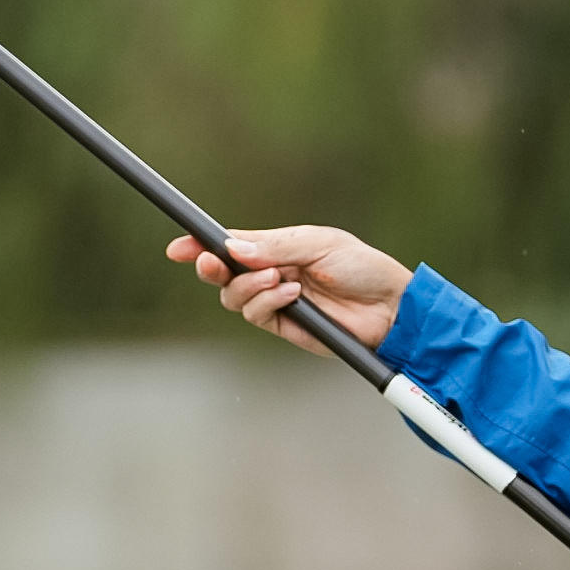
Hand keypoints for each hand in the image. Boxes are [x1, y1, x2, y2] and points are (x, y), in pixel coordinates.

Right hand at [164, 225, 412, 357]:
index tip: (179, 247)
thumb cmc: (362, 267)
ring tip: (279, 278)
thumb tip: (233, 249)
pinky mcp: (285, 325)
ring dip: (249, 286)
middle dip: (211, 268)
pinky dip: (267, 302)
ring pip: (234, 298)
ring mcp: (276, 301)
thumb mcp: (319, 243)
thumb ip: (275, 246)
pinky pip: (257, 315)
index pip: (230, 246)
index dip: (201, 245)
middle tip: (211, 264)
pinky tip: (290, 294)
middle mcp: (271, 273)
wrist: (389, 307)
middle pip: (222, 274)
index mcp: (277, 247)